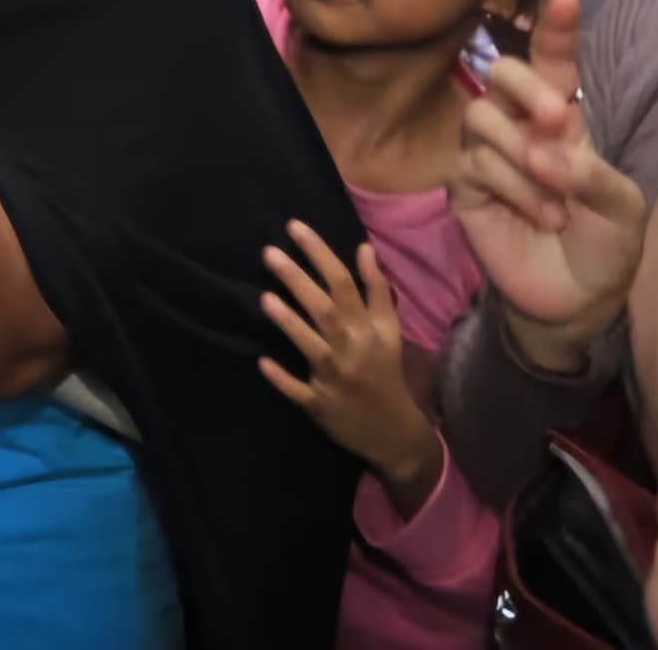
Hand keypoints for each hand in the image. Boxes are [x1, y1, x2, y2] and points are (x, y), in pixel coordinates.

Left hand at [258, 221, 441, 511]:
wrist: (394, 430)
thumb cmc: (385, 371)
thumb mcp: (390, 330)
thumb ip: (377, 290)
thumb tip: (364, 248)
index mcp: (368, 328)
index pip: (343, 283)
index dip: (319, 254)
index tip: (294, 227)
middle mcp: (352, 349)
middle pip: (324, 309)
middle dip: (297, 280)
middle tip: (269, 253)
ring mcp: (334, 378)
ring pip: (311, 346)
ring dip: (290, 323)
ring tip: (265, 299)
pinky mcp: (320, 405)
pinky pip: (299, 391)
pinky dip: (282, 379)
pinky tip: (263, 362)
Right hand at [449, 0, 646, 374]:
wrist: (577, 300)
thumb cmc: (605, 244)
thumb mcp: (624, 208)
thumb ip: (595, 174)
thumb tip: (549, 156)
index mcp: (564, 116)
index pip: (554, 61)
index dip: (556, 28)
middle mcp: (519, 125)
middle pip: (501, 71)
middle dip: (527, 87)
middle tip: (560, 120)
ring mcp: (486, 154)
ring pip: (480, 117)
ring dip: (524, 153)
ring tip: (558, 195)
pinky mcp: (464, 187)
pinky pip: (473, 166)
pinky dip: (514, 189)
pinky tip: (543, 214)